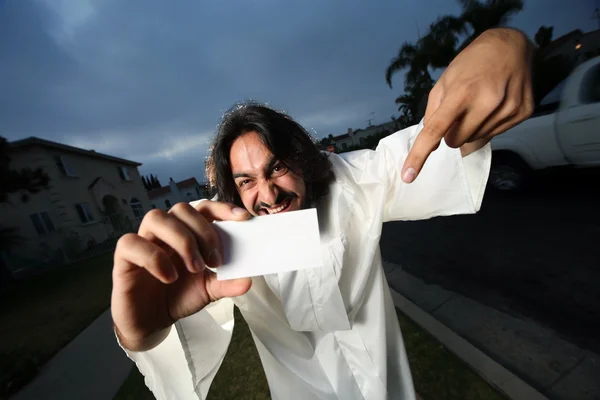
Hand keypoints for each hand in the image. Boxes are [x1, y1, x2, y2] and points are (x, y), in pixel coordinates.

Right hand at [111, 201, 250, 351]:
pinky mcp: (124, 258)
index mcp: (188, 232)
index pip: (203, 208)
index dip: (222, 208)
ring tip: (194, 268)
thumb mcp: (208, 290)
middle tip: (214, 261)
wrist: (152, 323)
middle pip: (181, 209)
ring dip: (181, 240)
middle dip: (203, 232)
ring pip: (156, 217)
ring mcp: (144, 241)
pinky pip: (131, 242)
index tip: (243, 218)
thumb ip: (227, 283)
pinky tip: (168, 277)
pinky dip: (153, 257)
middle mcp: (165, 232)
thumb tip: (248, 280)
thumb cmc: (178, 296)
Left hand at [402, 28, 533, 182]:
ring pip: (475, 140)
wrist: (510, 46)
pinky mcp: (523, 113)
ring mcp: (507, 109)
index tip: (408, 175)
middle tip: (460, 111)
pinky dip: (489, 125)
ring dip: (471, 128)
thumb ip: (434, 114)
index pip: (436, 130)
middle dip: (452, 132)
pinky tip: (494, 105)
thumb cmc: (471, 64)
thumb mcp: (444, 81)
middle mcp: (486, 102)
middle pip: (455, 141)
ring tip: (479, 104)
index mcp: (461, 92)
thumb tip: (430, 144)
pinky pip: (495, 134)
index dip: (419, 154)